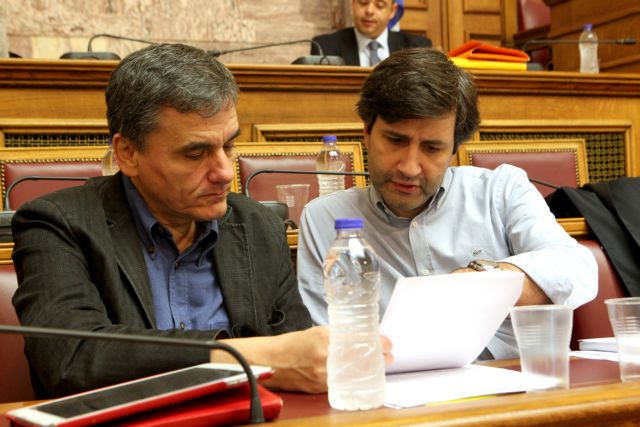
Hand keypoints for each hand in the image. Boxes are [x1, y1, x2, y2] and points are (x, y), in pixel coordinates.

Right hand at [212, 326, 393, 393]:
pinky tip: (360, 377)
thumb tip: (361, 338)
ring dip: (369, 371)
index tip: (388, 343)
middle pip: (360, 361)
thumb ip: (338, 336)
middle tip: (389, 357)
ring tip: (378, 367)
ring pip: (354, 375)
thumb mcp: (317, 332)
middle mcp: (325, 359)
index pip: (358, 342)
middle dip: (379, 360)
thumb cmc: (294, 343)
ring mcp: (323, 376)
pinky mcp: (320, 388)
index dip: (378, 343)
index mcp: (325, 341)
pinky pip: (342, 384)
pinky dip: (354, 380)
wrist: (272, 360)